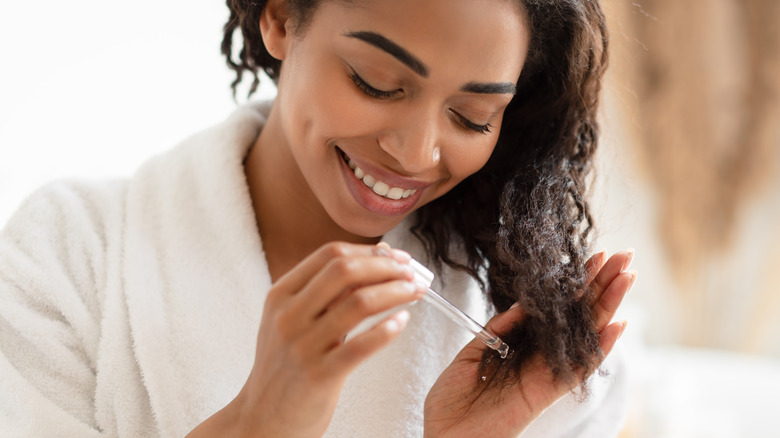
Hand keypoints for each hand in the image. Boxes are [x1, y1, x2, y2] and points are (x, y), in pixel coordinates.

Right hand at [188, 242, 424, 437]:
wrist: (262, 418)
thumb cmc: (285, 366)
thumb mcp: (293, 320)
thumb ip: (327, 293)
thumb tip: (377, 259)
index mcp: (281, 295)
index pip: (330, 254)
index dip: (369, 251)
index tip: (396, 256)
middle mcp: (289, 315)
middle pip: (345, 270)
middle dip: (386, 267)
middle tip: (412, 274)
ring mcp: (303, 346)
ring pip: (359, 303)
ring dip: (396, 292)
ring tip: (415, 292)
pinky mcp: (319, 376)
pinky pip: (360, 346)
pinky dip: (387, 330)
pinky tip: (402, 322)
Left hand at [423, 249, 635, 437]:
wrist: (444, 435)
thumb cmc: (453, 399)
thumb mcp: (473, 352)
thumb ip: (500, 328)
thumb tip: (525, 303)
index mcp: (522, 344)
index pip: (556, 307)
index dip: (575, 282)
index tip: (594, 256)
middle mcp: (541, 356)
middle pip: (580, 315)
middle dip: (602, 285)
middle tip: (625, 255)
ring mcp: (547, 373)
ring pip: (587, 334)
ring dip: (609, 305)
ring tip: (628, 275)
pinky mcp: (548, 392)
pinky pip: (579, 368)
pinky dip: (600, 348)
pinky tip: (617, 324)